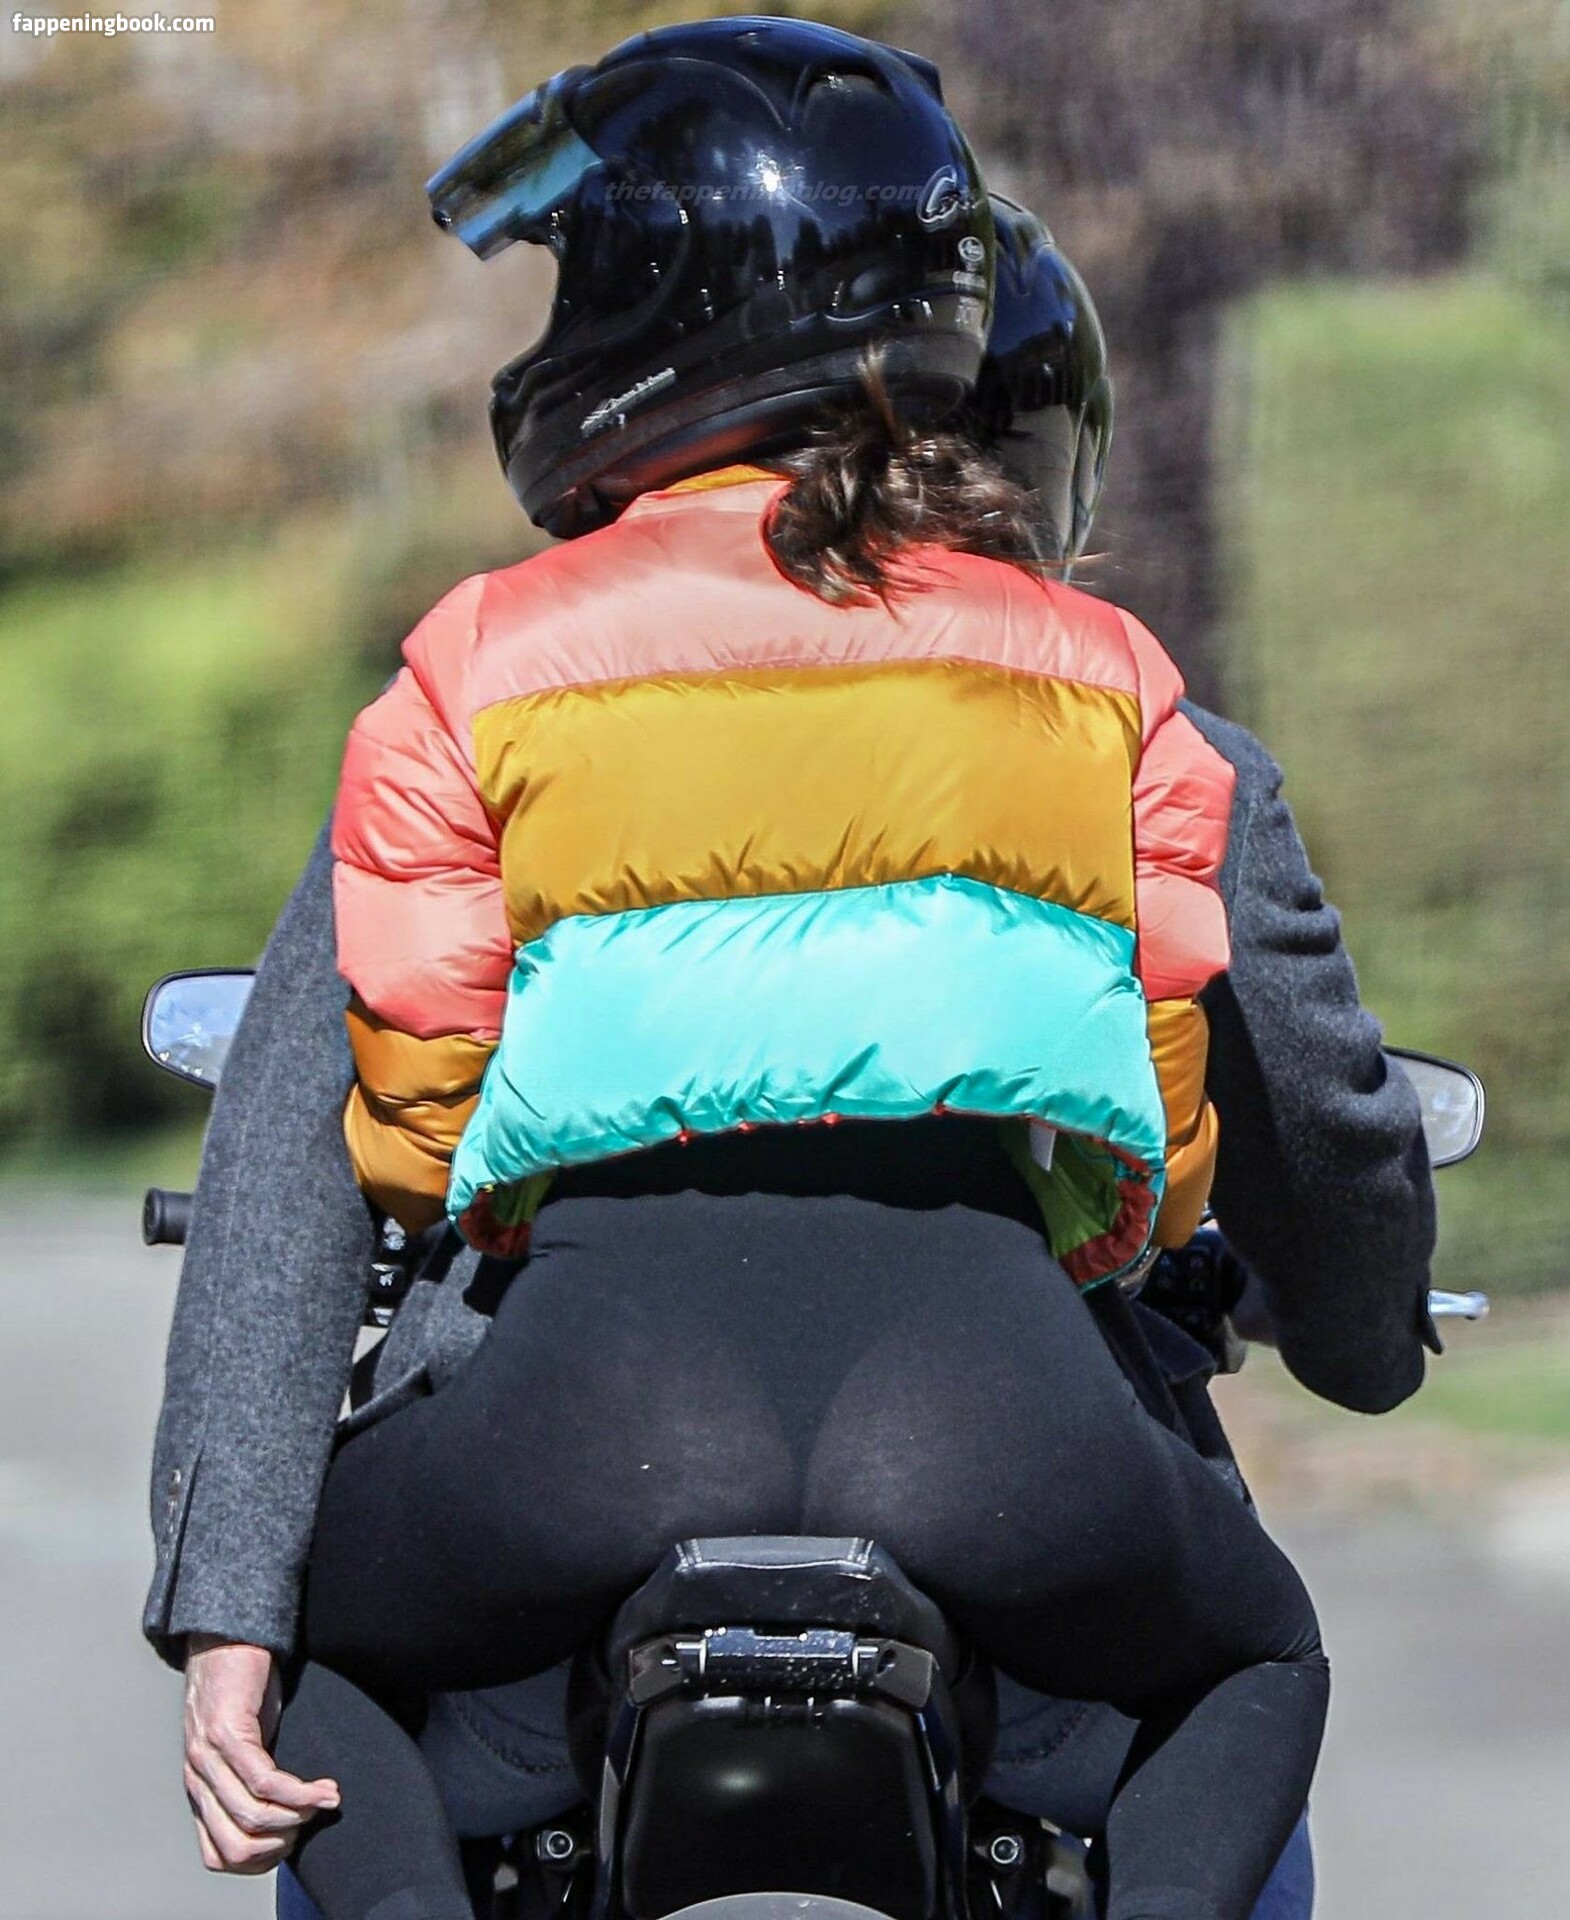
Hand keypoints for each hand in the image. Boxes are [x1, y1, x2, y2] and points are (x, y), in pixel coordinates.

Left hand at [183, 1636, 339, 1873]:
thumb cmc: (244, 1687)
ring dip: (297, 1817)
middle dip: (281, 1845)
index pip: (219, 1856)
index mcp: (201, 1789)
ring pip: (252, 1817)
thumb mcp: (245, 1741)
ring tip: (326, 1800)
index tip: (296, 1840)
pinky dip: (300, 1792)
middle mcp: (198, 1779)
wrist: (227, 1634)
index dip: (262, 1862)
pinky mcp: (228, 1732)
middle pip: (236, 1847)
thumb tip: (288, 1814)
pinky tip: (325, 1788)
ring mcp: (208, 1757)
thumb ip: (252, 1776)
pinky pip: (265, 1781)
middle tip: (310, 1822)